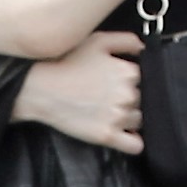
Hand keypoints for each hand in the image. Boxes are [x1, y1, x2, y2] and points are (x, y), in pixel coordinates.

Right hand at [14, 29, 143, 150]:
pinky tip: (123, 133)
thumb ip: (127, 41)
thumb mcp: (97, 41)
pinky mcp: (107, 136)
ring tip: (110, 112)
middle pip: (145, 101)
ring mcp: (118, 117)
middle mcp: (128, 95)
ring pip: (141, 121)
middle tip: (110, 96)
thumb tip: (144, 48)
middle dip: (131, 99)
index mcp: (129, 72)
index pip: (147, 79)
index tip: (118, 81)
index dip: (133, 80)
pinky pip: (135, 145)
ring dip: (131, 118)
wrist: (39, 87)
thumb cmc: (66, 61)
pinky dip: (133, 141)